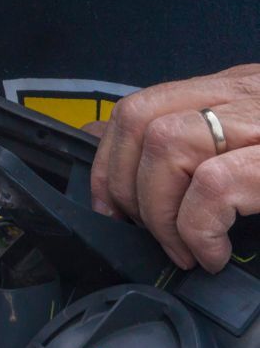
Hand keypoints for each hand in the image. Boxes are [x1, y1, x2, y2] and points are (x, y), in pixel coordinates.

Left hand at [90, 64, 259, 272]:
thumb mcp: (245, 150)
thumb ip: (185, 147)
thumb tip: (103, 151)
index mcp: (234, 93)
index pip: (139, 107)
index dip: (108, 162)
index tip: (109, 207)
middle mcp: (249, 94)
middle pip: (143, 120)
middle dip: (127, 188)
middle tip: (150, 233)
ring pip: (168, 144)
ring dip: (162, 212)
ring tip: (185, 248)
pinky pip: (213, 185)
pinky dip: (199, 230)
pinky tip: (213, 254)